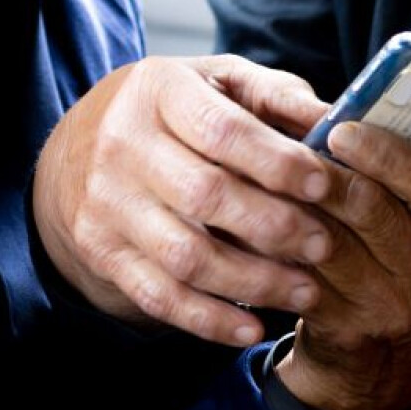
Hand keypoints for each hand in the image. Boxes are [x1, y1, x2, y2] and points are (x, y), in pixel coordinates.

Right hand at [32, 55, 335, 347]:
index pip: (221, 129)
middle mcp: (122, 146)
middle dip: (274, 226)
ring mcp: (106, 204)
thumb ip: (275, 96)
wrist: (75, 152)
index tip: (324, 184)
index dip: (277, 161)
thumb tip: (335, 121)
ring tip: (306, 291)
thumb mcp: (215, 81)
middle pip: (205, 195)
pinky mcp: (102, 253)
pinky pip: (159, 297)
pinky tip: (253, 328)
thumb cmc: (169, 113)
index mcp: (157, 90)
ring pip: (185, 256)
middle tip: (324, 244)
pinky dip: (210, 319)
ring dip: (253, 281)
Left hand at [273, 119, 410, 409]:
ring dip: (295, 206)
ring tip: (269, 174)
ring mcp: (388, 309)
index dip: (391, 156)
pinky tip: (257, 221)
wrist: (387, 369)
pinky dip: (277, 247)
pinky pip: (302, 279)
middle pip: (373, 211)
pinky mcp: (344, 331)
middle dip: (329, 173)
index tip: (346, 128)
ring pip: (330, 242)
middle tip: (294, 145)